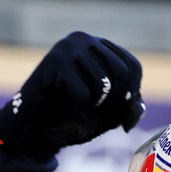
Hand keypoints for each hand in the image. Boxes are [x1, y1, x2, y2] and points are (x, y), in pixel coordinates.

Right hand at [0, 31, 143, 159]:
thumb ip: (127, 106)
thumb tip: (137, 102)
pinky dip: (75, 112)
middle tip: (93, 112)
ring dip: (91, 107)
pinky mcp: (53, 62)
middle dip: (113, 102)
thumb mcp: (107, 113)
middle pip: (121, 73)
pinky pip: (82, 94)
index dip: (132, 94)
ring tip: (73, 107)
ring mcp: (66, 48)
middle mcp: (83, 40)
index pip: (132, 66)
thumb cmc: (71, 119)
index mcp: (98, 47)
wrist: (33, 131)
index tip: (120, 112)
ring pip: (103, 84)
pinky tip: (62, 109)